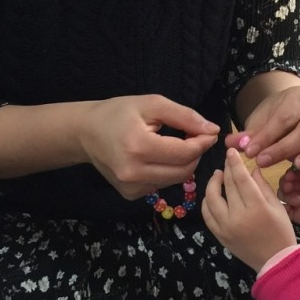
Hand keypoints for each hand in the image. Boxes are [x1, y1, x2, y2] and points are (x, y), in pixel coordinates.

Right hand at [77, 95, 219, 199]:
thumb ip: (184, 116)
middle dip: (196, 153)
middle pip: (184, 170)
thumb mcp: (152, 104)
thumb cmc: (118, 113)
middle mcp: (134, 173)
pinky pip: (162, 184)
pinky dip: (168, 171)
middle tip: (194, 136)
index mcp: (138, 147)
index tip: (209, 131)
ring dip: (184, 163)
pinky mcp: (130, 195)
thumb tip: (213, 130)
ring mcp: (131, 188)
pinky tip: (158, 157)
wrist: (85, 133)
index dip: (203, 142)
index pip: (185, 152)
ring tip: (175, 144)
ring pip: (175, 180)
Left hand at [202, 149, 295, 269]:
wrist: (275, 262)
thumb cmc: (281, 232)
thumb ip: (262, 185)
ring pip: (211, 199)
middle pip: (226, 186)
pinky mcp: (219, 236)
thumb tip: (250, 169)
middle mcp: (237, 217)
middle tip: (226, 161)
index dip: (234, 162)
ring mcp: (225, 227)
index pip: (240, 179)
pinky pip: (207, 215)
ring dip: (212, 184)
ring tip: (218, 176)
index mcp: (256, 208)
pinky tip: (213, 195)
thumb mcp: (277, 206)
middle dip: (225, 169)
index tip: (230, 151)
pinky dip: (207, 202)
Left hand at [225, 81, 299, 178]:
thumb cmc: (276, 118)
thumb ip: (248, 135)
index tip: (249, 152)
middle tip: (263, 162)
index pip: (285, 117)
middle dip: (284, 149)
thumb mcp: (260, 122)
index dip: (267, 136)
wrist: (294, 112)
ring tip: (295, 169)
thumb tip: (231, 144)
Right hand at [277, 168, 299, 244]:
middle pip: (285, 179)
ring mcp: (297, 198)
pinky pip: (282, 208)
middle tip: (290, 187)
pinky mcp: (294, 212)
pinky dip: (282, 208)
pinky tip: (291, 209)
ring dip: (285, 195)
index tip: (293, 174)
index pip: (295, 166)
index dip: (292, 169)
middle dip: (286, 182)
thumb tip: (298, 162)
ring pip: (282, 193)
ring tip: (296, 200)